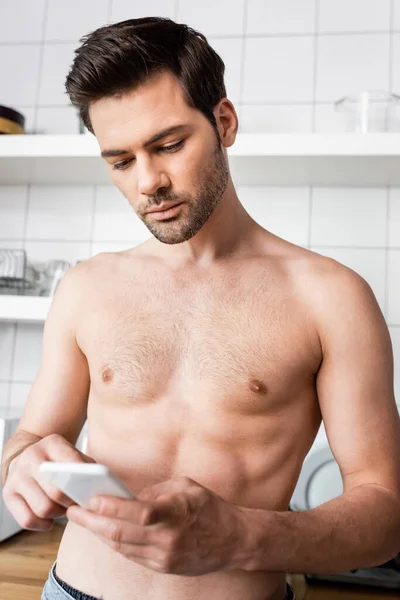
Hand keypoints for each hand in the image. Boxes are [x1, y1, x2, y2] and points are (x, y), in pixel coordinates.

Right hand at [2, 433, 95, 530]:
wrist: (27, 456)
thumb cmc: (58, 460)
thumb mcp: (74, 455)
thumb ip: (88, 467)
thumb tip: (99, 488)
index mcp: (52, 443)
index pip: (72, 465)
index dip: (84, 484)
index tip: (91, 494)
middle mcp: (31, 457)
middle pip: (57, 491)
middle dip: (71, 503)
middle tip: (78, 504)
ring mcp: (17, 476)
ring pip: (43, 508)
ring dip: (58, 514)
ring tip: (63, 508)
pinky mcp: (8, 494)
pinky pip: (28, 520)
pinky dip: (43, 524)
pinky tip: (50, 518)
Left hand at [66, 475, 247, 574]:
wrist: (234, 541)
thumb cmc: (209, 508)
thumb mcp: (185, 486)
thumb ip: (155, 491)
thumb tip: (127, 496)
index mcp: (175, 512)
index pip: (137, 512)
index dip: (111, 506)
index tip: (91, 498)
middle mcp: (168, 538)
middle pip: (121, 533)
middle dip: (92, 522)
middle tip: (74, 511)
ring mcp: (164, 557)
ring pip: (121, 547)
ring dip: (99, 534)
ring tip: (84, 520)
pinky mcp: (163, 568)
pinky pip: (131, 556)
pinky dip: (115, 544)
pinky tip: (105, 533)